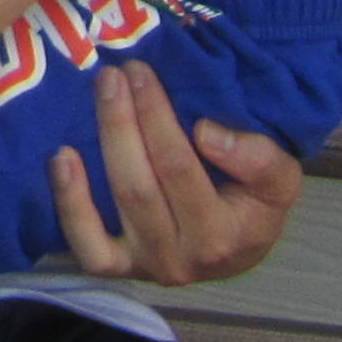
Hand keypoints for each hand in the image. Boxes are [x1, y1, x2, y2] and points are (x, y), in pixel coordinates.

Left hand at [47, 58, 302, 284]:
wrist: (237, 248)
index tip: (141, 73)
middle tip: (113, 74)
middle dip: (122, 122)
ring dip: (101, 143)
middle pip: (139, 185)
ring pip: (115, 204)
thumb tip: (206, 133)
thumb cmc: (253, 205)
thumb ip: (259, 158)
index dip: (155, 118)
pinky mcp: (118, 267)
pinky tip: (61, 158)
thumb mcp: (280, 179)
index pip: (179, 168)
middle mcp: (180, 258)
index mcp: (221, 236)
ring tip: (98, 95)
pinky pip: (87, 244)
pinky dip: (69, 202)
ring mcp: (145, 265)